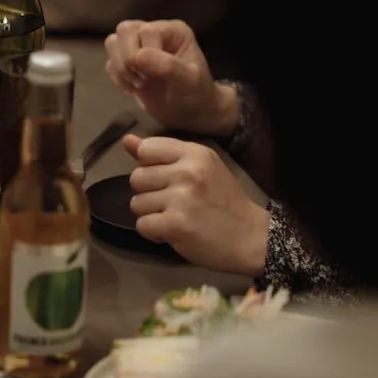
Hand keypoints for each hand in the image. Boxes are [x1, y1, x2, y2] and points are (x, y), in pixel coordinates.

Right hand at [104, 19, 234, 136]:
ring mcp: (139, 46)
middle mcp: (154, 32)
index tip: (155, 75)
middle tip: (142, 81)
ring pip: (112, 42)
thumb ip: (168, 66)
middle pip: (124, 30)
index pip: (146, 30)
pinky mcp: (127, 62)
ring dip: (120, 68)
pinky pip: (110, 62)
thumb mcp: (189, 81)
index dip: (145, 53)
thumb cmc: (195, 94)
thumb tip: (138, 56)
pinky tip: (133, 90)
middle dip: (127, 59)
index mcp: (173, 31)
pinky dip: (117, 78)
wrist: (190, 113)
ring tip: (137, 85)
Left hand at [125, 134, 268, 275]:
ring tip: (176, 216)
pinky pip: (142, 225)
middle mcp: (187, 172)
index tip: (167, 178)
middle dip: (149, 193)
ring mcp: (181, 199)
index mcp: (195, 153)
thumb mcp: (199, 168)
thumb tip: (127, 141)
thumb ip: (162, 154)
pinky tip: (174, 231)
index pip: (146, 149)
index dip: (149, 166)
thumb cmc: (222, 201)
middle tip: (174, 202)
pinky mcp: (175, 224)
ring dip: (151, 214)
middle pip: (136, 178)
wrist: (250, 237)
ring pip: (136, 203)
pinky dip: (154, 232)